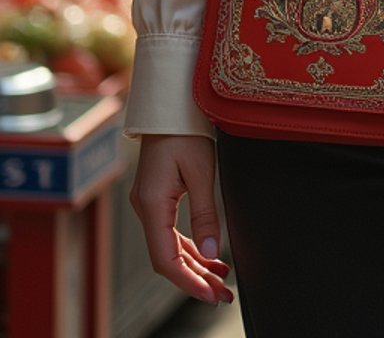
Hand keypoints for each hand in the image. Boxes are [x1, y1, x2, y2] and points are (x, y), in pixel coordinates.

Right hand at [129, 135, 233, 305]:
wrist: (169, 103)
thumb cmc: (185, 130)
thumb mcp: (201, 171)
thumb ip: (206, 214)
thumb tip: (214, 252)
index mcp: (153, 204)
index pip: (166, 259)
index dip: (188, 282)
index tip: (210, 295)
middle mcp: (145, 207)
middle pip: (168, 258)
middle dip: (195, 279)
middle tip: (222, 295)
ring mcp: (148, 203)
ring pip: (169, 247)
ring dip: (194, 265)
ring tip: (220, 280)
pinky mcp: (156, 197)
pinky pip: (170, 232)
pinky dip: (189, 247)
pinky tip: (208, 256)